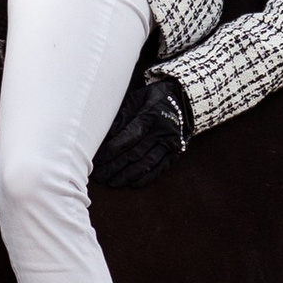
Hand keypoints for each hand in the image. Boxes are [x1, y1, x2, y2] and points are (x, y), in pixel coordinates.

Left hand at [90, 71, 191, 189]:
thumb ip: (123, 115)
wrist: (185, 102)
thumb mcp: (138, 98)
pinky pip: (159, 170)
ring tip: (111, 182)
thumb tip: (109, 135)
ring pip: (146, 164)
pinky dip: (144, 178)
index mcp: (152, 115)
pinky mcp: (175, 154)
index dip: (113, 149)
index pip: (130, 136)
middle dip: (115, 166)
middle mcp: (163, 132)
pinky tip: (130, 183)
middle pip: (136, 153)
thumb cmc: (154, 98)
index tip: (98, 159)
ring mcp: (170, 145)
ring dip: (127, 176)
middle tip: (99, 175)